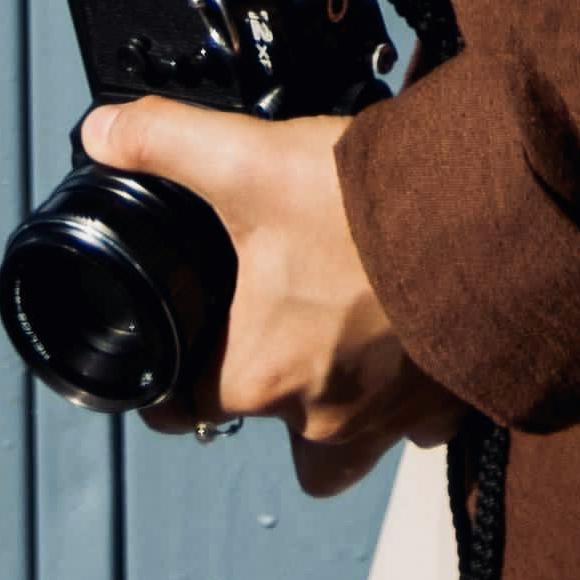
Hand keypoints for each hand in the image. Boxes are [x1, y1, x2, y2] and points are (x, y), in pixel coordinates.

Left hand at [79, 97, 459, 493]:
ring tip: (343, 342)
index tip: (183, 348)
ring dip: (339, 409)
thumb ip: (165, 141)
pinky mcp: (446, 406)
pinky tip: (414, 339)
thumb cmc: (361, 208)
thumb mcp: (246, 160)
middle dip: (272, 389)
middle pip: (271, 430)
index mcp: (257, 374)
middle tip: (280, 323)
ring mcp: (387, 422)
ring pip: (345, 449)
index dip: (174, 377)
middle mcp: (318, 418)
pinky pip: (420, 426)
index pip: (186, 405)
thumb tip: (100, 130)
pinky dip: (414, 395)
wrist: (480, 220)